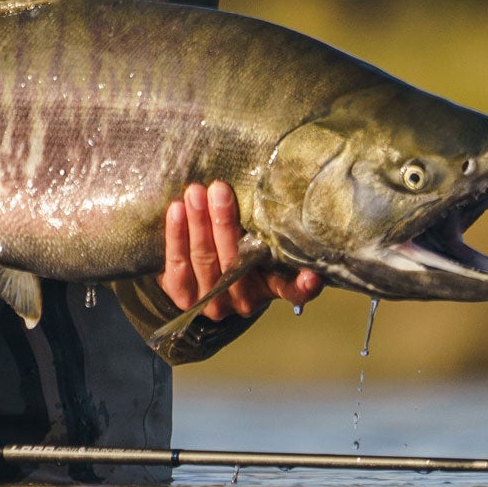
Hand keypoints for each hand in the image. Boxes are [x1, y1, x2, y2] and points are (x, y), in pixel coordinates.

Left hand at [162, 181, 323, 321]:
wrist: (197, 272)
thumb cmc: (237, 243)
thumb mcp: (256, 239)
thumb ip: (262, 226)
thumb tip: (270, 182)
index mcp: (271, 286)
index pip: (290, 290)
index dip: (302, 286)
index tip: (312, 276)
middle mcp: (245, 300)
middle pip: (234, 261)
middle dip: (224, 222)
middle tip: (219, 189)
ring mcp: (214, 303)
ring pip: (205, 260)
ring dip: (198, 223)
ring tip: (195, 192)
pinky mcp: (185, 298)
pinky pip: (178, 266)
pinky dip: (177, 236)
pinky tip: (176, 210)